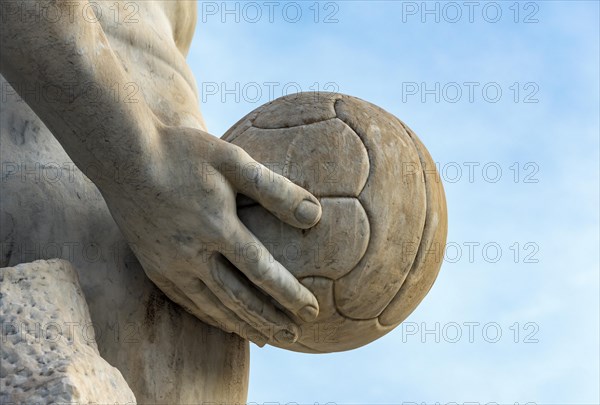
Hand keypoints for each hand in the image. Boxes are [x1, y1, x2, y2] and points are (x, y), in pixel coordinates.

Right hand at [102, 124, 320, 344]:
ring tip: (266, 338)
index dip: (289, 294)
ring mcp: (169, 265)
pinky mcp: (153, 266)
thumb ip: (274, 189)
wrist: (122, 155)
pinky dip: (210, 317)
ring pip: (212, 306)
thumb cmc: (181, 152)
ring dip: (242, 325)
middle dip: (270, 319)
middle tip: (295, 336)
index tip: (312, 311)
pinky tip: (223, 323)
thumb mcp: (233, 160)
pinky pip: (186, 302)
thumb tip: (315, 216)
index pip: (262, 271)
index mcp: (216, 228)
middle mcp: (192, 255)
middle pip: (239, 298)